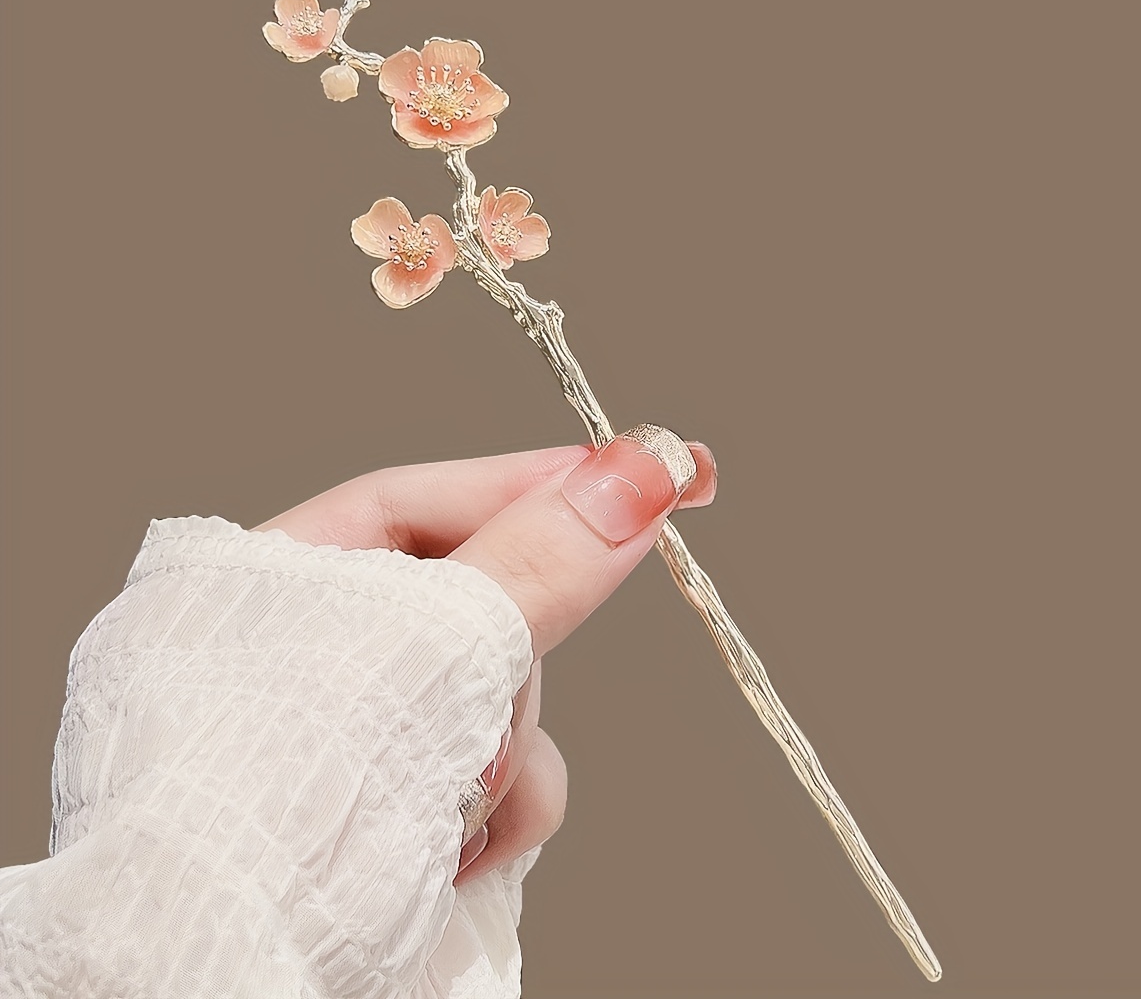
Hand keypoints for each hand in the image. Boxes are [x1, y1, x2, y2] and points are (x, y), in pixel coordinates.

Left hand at [252, 430, 716, 884]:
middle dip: (506, 659)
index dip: (533, 486)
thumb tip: (636, 472)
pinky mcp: (402, 808)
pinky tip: (460, 854)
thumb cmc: (270, 814)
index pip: (417, 502)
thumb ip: (534, 563)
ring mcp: (356, 737)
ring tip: (455, 800)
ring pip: (495, 695)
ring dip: (503, 747)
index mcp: (262, 586)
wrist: (220, 976)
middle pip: (471, 603)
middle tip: (501, 702)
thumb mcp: (418, 659)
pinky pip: (495, 775)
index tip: (644, 470)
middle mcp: (306, 657)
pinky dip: (500, 810)